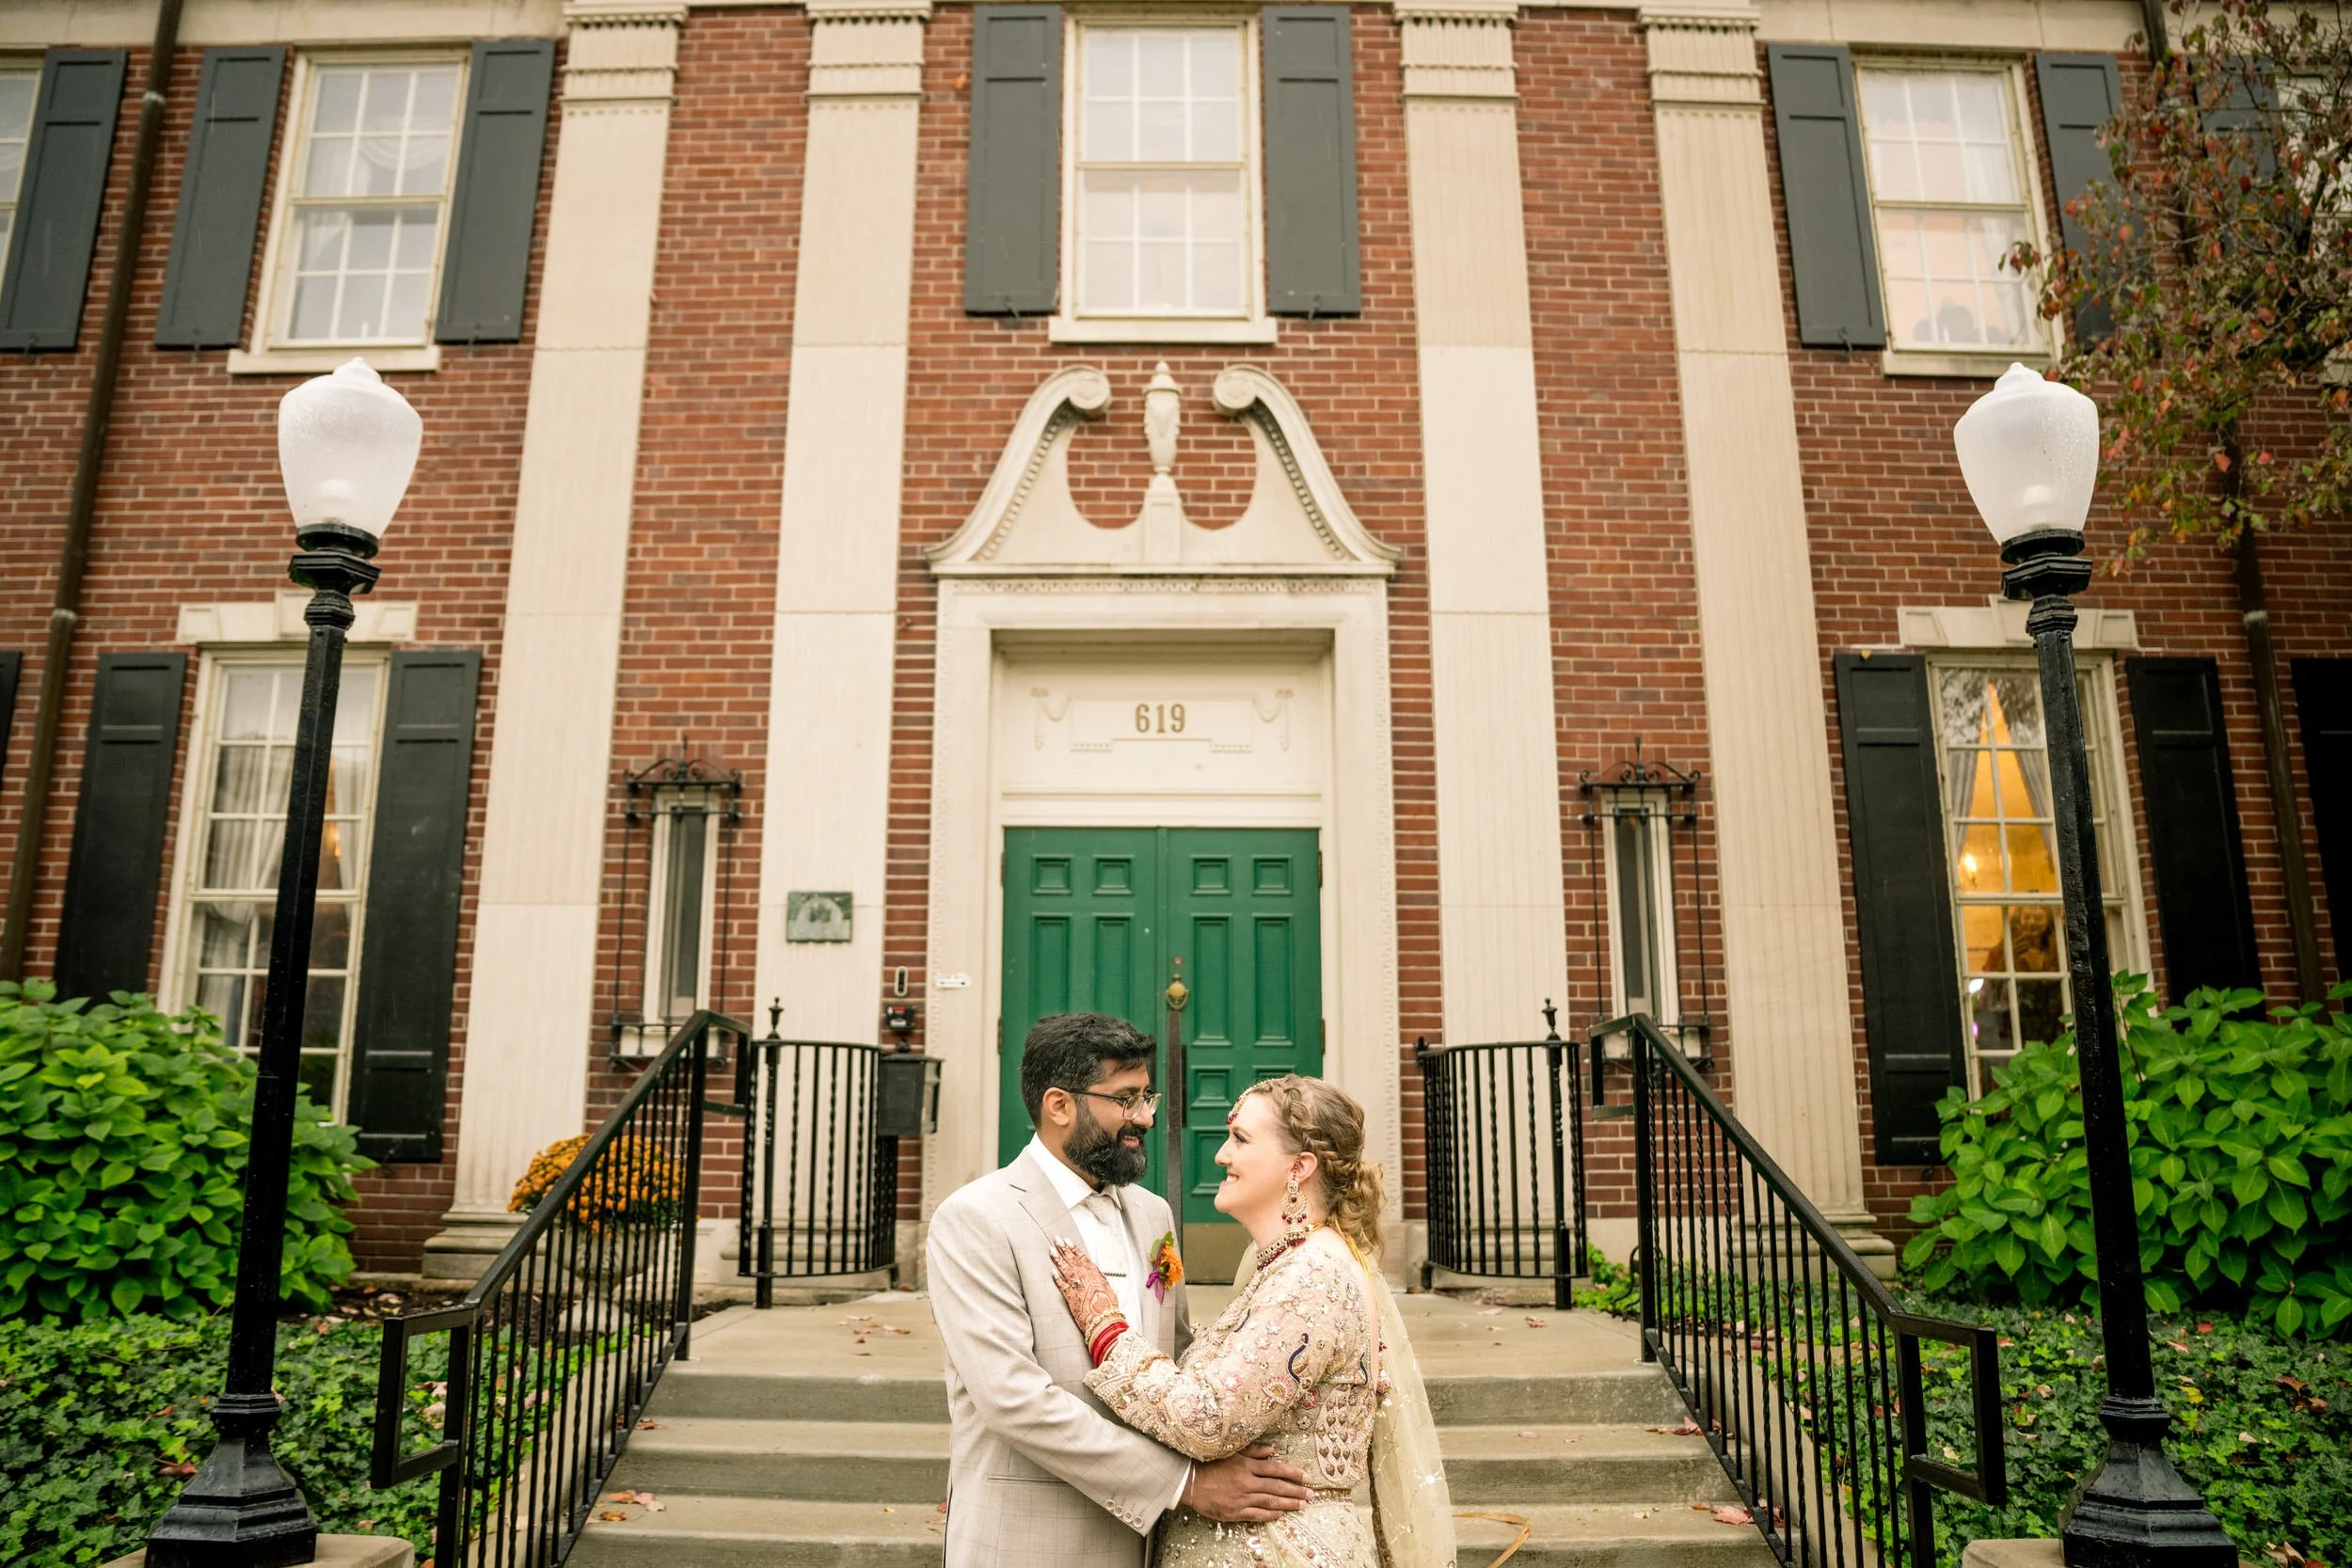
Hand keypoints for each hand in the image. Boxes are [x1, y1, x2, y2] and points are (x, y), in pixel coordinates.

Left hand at [1049, 1239, 1120, 1335]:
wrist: (1104, 1321)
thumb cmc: (1108, 1307)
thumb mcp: (1107, 1288)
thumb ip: (1100, 1278)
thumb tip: (1096, 1270)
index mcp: (1095, 1275)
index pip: (1082, 1258)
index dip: (1074, 1249)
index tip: (1068, 1241)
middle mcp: (1085, 1279)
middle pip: (1073, 1260)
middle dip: (1064, 1249)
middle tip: (1056, 1240)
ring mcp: (1077, 1287)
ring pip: (1066, 1270)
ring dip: (1058, 1259)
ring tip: (1051, 1250)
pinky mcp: (1071, 1298)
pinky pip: (1062, 1286)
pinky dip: (1057, 1279)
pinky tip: (1052, 1272)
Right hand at [1182, 1444, 1311, 1521]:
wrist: (1190, 1481)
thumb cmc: (1210, 1463)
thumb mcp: (1232, 1452)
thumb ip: (1254, 1451)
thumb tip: (1273, 1449)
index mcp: (1246, 1465)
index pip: (1276, 1469)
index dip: (1293, 1473)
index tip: (1306, 1477)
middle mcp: (1246, 1482)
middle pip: (1277, 1487)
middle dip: (1296, 1491)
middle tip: (1311, 1495)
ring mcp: (1241, 1498)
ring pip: (1270, 1502)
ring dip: (1288, 1504)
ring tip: (1302, 1506)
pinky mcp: (1235, 1512)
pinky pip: (1257, 1514)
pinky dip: (1270, 1514)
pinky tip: (1281, 1514)